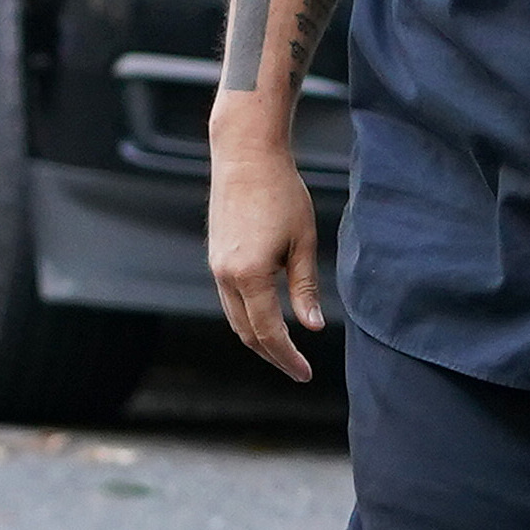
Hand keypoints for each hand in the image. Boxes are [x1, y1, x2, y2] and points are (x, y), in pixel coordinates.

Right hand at [206, 90, 322, 382]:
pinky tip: (266, 320)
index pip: (269, 332)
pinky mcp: (215, 256)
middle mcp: (225, 276)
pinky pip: (229, 300)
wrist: (246, 156)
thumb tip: (313, 327)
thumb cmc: (282, 193)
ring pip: (235, 318)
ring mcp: (216, 266)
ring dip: (257, 340)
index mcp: (249, 275)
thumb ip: (305, 288)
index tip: (306, 373)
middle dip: (272, 355)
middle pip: (246, 333)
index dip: (288, 357)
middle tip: (298, 370)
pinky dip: (247, 318)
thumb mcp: (303, 242)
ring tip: (284, 352)